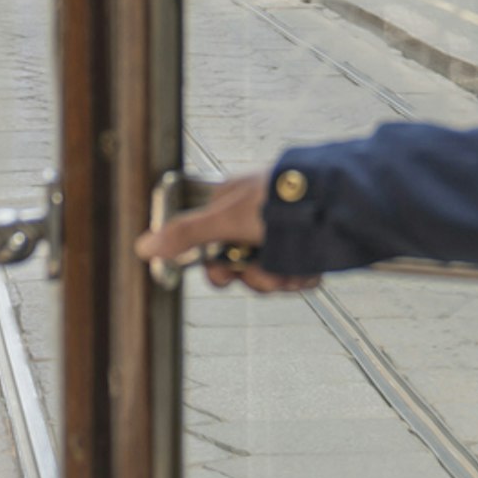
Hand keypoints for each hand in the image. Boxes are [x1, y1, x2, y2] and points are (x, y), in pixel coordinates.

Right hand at [134, 172, 315, 291]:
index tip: (224, 275)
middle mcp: (254, 223)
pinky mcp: (308, 248)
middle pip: (241, 268)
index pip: (211, 248)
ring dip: (280, 278)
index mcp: (230, 208)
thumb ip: (185, 233)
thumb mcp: (225, 217)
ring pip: (270, 275)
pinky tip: (308, 267)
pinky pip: (296, 275)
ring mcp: (282, 236)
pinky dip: (302, 276)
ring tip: (291, 268)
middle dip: (255, 277)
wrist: (335, 202)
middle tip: (264, 270)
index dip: (217, 269)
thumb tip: (143, 244)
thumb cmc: (277, 199)